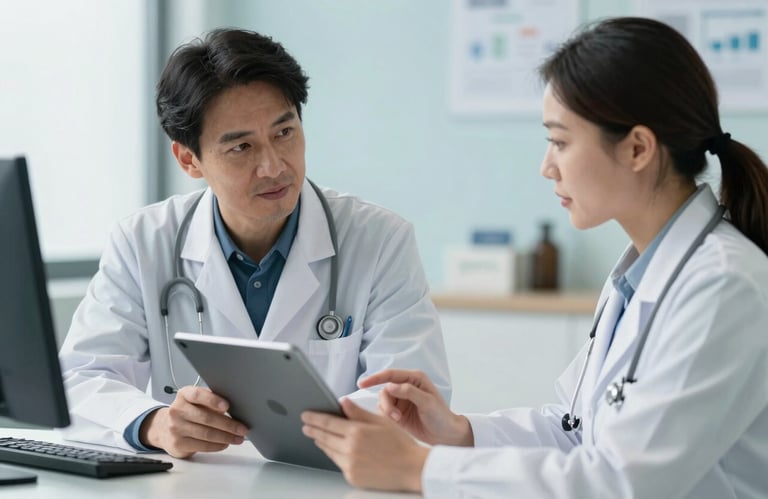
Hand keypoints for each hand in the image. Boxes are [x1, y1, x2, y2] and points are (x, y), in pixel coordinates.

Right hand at [140, 386, 248, 457]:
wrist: (165, 428)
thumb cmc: (189, 412)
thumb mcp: (197, 401)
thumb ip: (212, 400)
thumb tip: (237, 406)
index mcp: (184, 395)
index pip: (197, 395)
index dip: (213, 400)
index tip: (227, 406)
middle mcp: (177, 410)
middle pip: (206, 418)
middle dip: (228, 424)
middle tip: (242, 428)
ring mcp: (176, 428)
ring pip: (206, 434)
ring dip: (226, 437)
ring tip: (238, 438)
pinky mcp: (178, 443)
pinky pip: (202, 445)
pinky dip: (217, 445)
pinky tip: (225, 443)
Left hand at [301, 398, 428, 491]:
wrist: (411, 468)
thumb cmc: (400, 444)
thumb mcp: (380, 421)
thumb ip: (358, 412)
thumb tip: (343, 402)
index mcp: (357, 432)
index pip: (328, 422)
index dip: (315, 418)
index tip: (306, 415)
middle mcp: (351, 449)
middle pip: (324, 437)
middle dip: (313, 430)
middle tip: (305, 425)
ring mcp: (350, 464)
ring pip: (329, 450)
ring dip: (321, 442)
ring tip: (317, 436)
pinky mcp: (352, 477)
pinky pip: (338, 463)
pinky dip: (333, 454)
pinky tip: (332, 449)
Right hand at [360, 369, 472, 446]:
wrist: (446, 435)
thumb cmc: (441, 416)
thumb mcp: (428, 402)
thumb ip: (409, 392)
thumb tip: (390, 386)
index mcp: (414, 379)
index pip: (390, 374)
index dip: (375, 378)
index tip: (362, 384)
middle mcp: (406, 387)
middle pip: (384, 390)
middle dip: (386, 403)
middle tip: (394, 416)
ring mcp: (401, 400)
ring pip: (382, 402)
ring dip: (386, 411)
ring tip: (398, 420)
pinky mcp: (397, 413)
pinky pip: (383, 412)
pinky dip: (386, 417)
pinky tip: (396, 423)